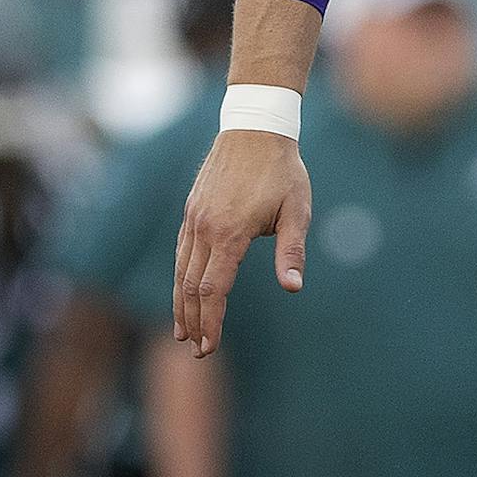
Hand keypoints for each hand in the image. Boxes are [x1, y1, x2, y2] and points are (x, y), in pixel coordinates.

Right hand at [172, 129, 310, 357]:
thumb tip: (293, 288)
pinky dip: (180, 275)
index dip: (212, 322)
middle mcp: (205, 227)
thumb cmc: (282, 170)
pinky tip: (184, 288)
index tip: (210, 347)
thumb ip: (292, 251)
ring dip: (181, 302)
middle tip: (197, 350)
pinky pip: (181, 249)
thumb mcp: (297, 210)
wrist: (255, 126)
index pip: (214, 289)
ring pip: (180, 268)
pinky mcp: (192, 207)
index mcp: (230, 232)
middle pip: (191, 285)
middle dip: (193, 320)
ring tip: (182, 329)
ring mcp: (195, 216)